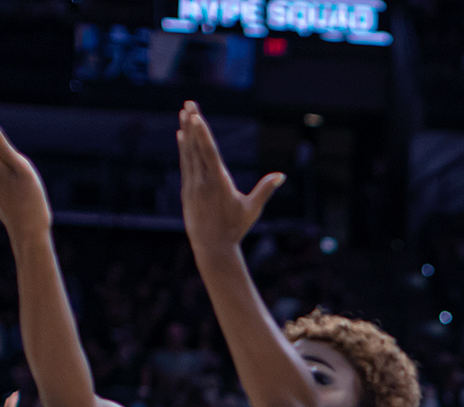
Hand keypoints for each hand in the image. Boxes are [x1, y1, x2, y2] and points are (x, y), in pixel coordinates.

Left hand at [177, 102, 282, 251]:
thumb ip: (265, 190)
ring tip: (184, 113)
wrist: (212, 246)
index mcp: (219, 182)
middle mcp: (203, 180)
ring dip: (186, 131)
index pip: (209, 152)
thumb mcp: (252, 209)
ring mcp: (192, 184)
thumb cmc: (235, 228)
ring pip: (188, 152)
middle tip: (189, 104)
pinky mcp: (186, 189)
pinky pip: (185, 162)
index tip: (196, 117)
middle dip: (192, 124)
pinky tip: (181, 135)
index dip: (201, 133)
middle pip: (196, 146)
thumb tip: (281, 176)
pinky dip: (184, 147)